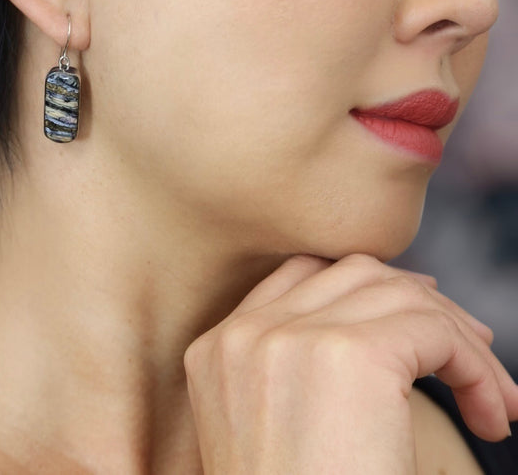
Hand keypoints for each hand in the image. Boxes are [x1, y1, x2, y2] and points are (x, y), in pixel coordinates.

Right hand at [184, 254, 517, 474]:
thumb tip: (384, 326)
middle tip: (469, 348)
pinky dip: (476, 367)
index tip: (418, 314)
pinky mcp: (353, 358)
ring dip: (459, 339)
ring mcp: (292, 339)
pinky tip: (491, 413)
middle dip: (420, 303)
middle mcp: (247, 334)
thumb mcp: (274, 434)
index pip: (302, 275)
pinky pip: (434, 332)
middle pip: (354, 274)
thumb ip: (298, 372)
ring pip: (400, 296)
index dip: (369, 287)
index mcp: (218, 351)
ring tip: (493, 395)